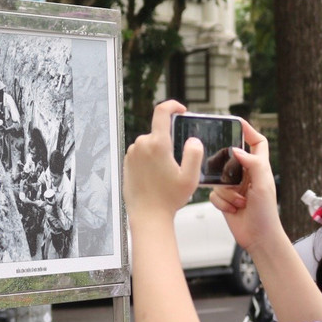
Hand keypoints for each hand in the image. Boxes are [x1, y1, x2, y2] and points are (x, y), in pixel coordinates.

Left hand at [123, 101, 202, 224]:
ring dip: (159, 152)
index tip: (181, 110)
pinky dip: (149, 160)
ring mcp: (132, 154)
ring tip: (166, 174)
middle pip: (158, 132)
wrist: (148, 216)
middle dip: (170, 142)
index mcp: (157, 144)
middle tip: (177, 163)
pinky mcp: (127, 163)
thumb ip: (194, 153)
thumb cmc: (168, 199)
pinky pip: (141, 154)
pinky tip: (155, 177)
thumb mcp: (190, 177)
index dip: (173, 105)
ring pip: (150, 144)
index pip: (162, 111)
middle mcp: (141, 145)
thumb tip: (192, 140)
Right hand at [208, 118, 284, 255]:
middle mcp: (246, 175)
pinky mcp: (225, 199)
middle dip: (227, 167)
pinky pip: (214, 194)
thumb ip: (253, 163)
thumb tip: (236, 149)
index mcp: (260, 167)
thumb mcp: (263, 184)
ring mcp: (235, 187)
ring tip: (239, 201)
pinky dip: (222, 202)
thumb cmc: (266, 213)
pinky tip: (232, 209)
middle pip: (231, 158)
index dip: (249, 131)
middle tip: (228, 175)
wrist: (258, 237)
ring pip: (219, 178)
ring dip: (227, 192)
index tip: (236, 122)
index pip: (257, 142)